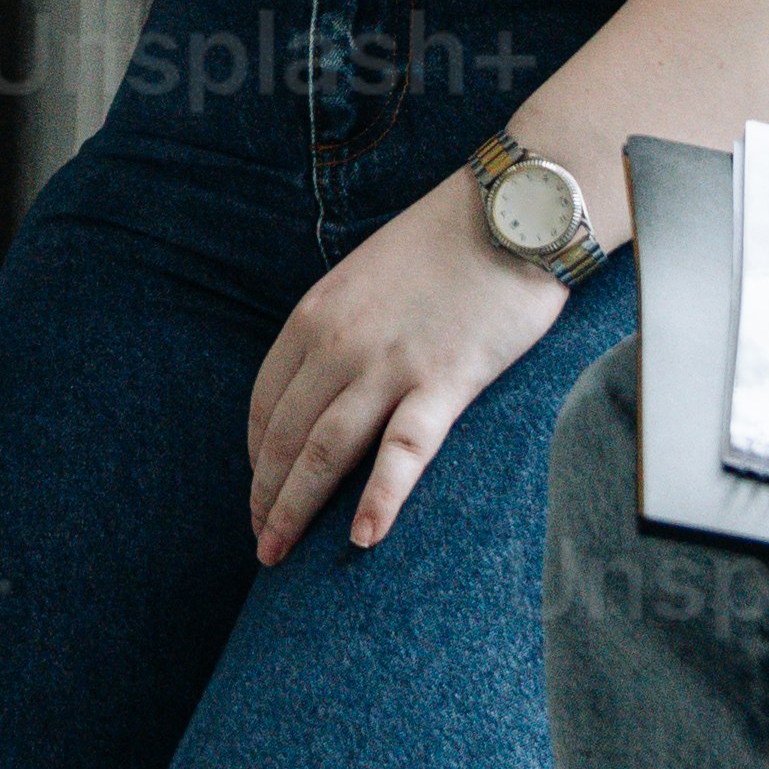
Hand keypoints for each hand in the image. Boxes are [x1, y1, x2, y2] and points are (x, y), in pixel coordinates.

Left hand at [243, 189, 579, 562]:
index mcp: (313, 315)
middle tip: (262, 542)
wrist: (512, 212)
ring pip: (324, 452)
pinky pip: (402, 451)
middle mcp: (338, 343)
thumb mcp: (365, 275)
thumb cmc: (445, 241)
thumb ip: (338, 327)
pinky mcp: (444, 383)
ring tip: (278, 556)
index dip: (256, 455)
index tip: (259, 488)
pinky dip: (379, 499)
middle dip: (265, 496)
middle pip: (284, 436)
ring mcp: (389, 365)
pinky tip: (362, 539)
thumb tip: (323, 382)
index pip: (264, 403)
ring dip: (294, 510)